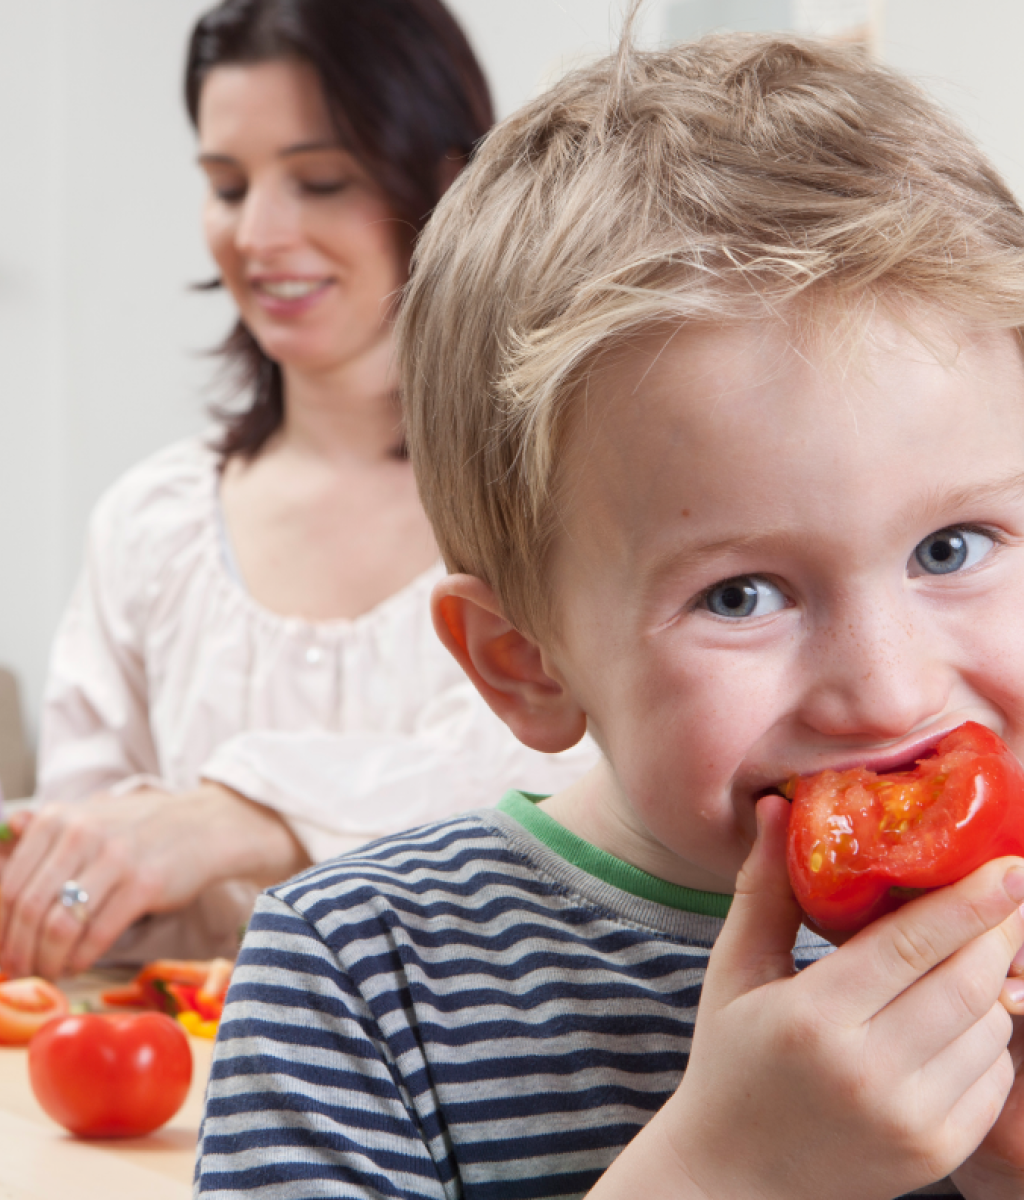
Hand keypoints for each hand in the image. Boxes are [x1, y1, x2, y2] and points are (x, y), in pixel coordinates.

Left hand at [0, 784, 307, 979]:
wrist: (204, 825)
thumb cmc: (141, 828)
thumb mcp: (89, 819)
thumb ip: (45, 833)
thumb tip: (5, 838)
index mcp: (59, 818)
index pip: (9, 884)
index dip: (0, 926)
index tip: (3, 949)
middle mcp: (81, 834)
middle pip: (29, 908)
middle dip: (18, 949)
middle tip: (19, 969)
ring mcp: (114, 858)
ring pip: (58, 925)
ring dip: (46, 960)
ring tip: (48, 971)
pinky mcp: (143, 884)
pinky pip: (96, 934)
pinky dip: (79, 958)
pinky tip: (77, 965)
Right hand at [591, 794, 1023, 1199]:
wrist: (735, 1178)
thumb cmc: (731, 1060)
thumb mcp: (736, 970)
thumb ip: (765, 888)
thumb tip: (776, 806)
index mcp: (813, 1019)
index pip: (911, 945)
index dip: (970, 900)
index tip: (1011, 863)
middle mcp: (869, 1073)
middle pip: (967, 981)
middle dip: (1000, 930)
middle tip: (1010, 890)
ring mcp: (910, 1121)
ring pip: (989, 1027)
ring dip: (993, 981)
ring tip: (969, 953)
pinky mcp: (936, 1154)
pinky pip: (993, 1076)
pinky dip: (989, 1035)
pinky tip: (956, 1015)